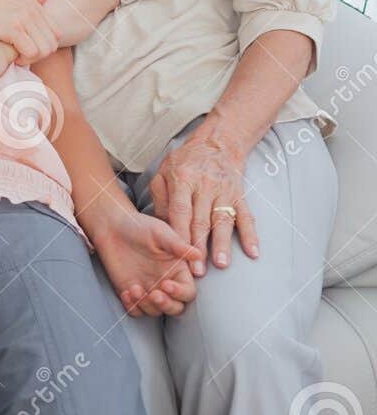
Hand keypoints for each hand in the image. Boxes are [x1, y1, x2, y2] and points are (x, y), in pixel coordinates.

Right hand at [0, 0, 55, 62]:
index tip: (28, 48)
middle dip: (41, 54)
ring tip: (16, 58)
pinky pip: (32, 52)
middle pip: (54, 42)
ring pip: (46, 49)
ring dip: (33, 58)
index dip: (45, 44)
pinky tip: (11, 58)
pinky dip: (24, 59)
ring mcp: (24, 18)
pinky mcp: (12, 28)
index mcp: (34, 1)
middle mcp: (33, 8)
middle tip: (22, 56)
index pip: (56, 31)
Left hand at [86, 205, 202, 316]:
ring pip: (155, 311)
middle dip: (166, 305)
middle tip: (154, 294)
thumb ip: (177, 245)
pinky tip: (126, 292)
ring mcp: (148, 290)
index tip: (167, 284)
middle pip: (175, 308)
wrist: (112, 227)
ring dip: (146, 305)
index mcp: (178, 271)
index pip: (188, 292)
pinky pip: (135, 311)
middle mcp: (166, 283)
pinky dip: (132, 307)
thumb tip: (198, 255)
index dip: (180, 293)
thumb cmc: (139, 227)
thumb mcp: (160, 232)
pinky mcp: (131, 294)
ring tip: (134, 289)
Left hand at [149, 129, 258, 271]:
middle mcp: (205, 186)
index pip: (180, 210)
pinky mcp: (240, 196)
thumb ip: (161, 198)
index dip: (179, 233)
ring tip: (222, 264)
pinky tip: (253, 252)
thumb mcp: (163, 172)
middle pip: (201, 220)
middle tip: (197, 270)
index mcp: (183, 179)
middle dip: (199, 247)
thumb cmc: (184, 161)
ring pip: (223, 221)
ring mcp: (224, 191)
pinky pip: (246, 217)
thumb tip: (161, 227)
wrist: (217, 143)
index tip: (177, 254)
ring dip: (223, 244)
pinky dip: (250, 235)